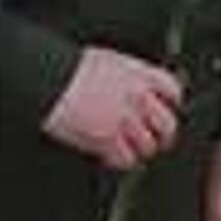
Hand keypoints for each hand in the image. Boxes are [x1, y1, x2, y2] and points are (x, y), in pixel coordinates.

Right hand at [40, 47, 183, 169]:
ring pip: (148, 146)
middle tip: (155, 140)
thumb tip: (137, 92)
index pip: (172, 90)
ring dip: (138, 150)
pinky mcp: (108, 139)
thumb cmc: (68, 68)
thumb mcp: (106, 60)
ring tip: (126, 148)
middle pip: (167, 124)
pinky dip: (119, 160)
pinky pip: (126, 159)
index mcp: (137, 73)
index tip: (166, 111)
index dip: (170, 104)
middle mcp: (136, 96)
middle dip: (162, 135)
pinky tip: (110, 154)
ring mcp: (124, 119)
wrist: (48, 78)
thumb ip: (128, 77)